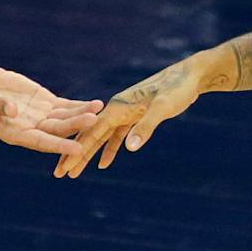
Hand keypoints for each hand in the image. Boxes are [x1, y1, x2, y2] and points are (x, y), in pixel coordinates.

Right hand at [0, 63, 101, 155]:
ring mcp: (39, 115)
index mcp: (15, 133)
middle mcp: (31, 127)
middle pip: (58, 129)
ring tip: (99, 108)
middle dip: (77, 126)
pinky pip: (65, 106)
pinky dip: (79, 105)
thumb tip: (12, 110)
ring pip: (65, 118)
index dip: (60, 145)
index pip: (41, 141)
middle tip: (95, 121)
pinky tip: (95, 104)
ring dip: (82, 115)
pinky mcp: (43, 102)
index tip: (77, 149)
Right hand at [56, 51, 221, 179]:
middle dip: (75, 154)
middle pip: (90, 134)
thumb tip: (130, 148)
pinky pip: (118, 137)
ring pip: (102, 137)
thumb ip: (146, 127)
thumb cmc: (178, 88)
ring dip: (89, 154)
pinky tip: (103, 164)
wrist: (191, 76)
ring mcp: (126, 113)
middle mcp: (118, 109)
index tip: (63, 166)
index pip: (91, 131)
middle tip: (59, 174)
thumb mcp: (163, 107)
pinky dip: (110, 150)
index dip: (76, 149)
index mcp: (118, 105)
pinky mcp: (136, 117)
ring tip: (75, 171)